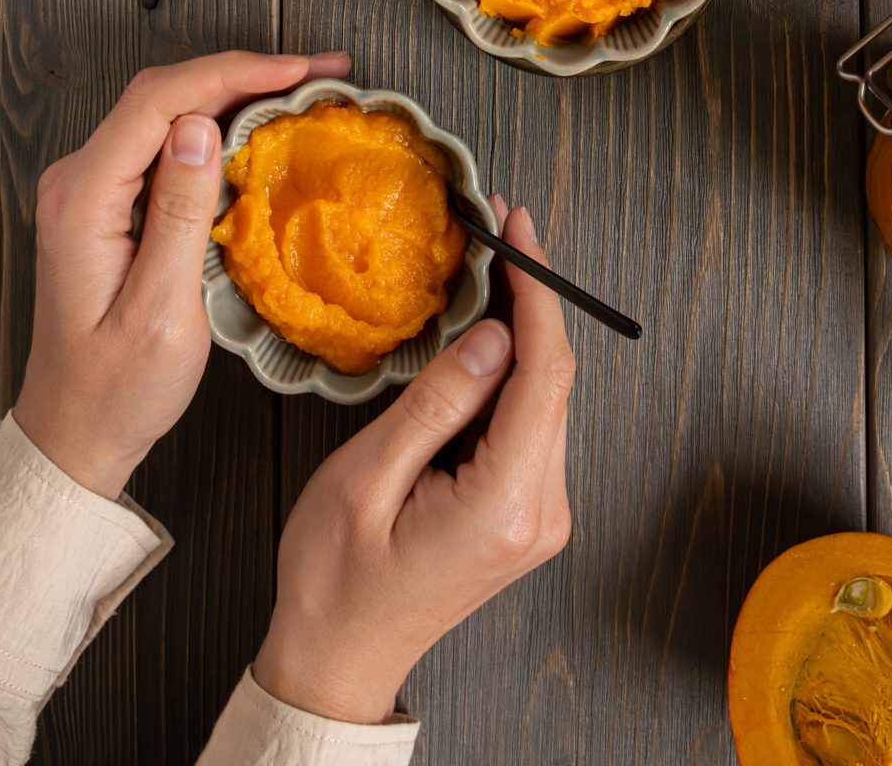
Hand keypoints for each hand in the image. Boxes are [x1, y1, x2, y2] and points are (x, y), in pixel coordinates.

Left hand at [13, 49, 350, 499]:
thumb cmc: (116, 388)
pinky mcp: (111, 204)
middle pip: (163, 94)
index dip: (231, 74)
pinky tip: (258, 126)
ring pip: (167, 112)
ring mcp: (92, 189)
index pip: (158, 102)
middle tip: (318, 71)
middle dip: (244, 72)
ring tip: (302, 88)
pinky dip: (218, 124)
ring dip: (235, 91)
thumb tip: (198, 129)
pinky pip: (165, 142)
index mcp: (82, 199)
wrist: (75, 431)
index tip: (294, 71)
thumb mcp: (159, 311)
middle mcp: (78, 181)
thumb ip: (177, 214)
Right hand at [253, 201, 575, 724]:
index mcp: (505, 507)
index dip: (538, 293)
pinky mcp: (526, 511)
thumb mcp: (367, 479)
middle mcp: (541, 512)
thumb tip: (493, 336)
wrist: (338, 659)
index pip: (546, 376)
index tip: (520, 231)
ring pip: (546, 397)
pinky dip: (512, 371)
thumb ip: (437, 405)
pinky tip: (483, 334)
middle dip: (531, 298)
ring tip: (488, 269)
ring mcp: (540, 515)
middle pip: (555, 381)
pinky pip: (531, 422)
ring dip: (521, 331)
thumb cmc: (336, 580)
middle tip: (499, 231)